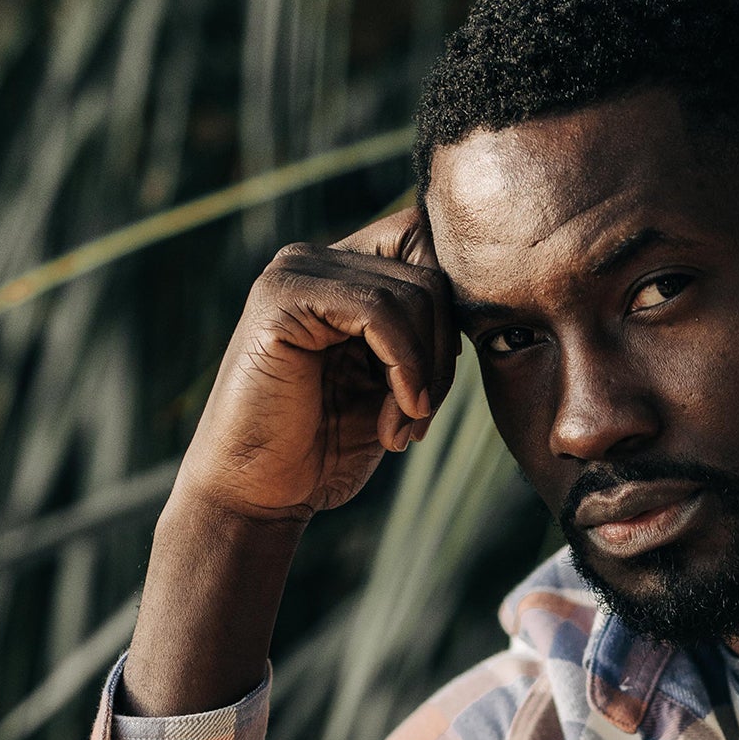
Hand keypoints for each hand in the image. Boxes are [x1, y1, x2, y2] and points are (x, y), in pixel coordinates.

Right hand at [175, 206, 458, 524]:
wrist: (260, 494)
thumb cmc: (324, 450)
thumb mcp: (389, 388)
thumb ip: (420, 341)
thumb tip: (478, 308)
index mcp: (341, 275)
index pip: (424, 246)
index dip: (452, 317)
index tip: (436, 387)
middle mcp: (317, 261)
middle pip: (429, 276)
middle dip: (444, 358)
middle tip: (420, 420)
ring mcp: (296, 272)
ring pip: (413, 295)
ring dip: (425, 376)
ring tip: (401, 429)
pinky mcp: (283, 298)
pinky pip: (380, 312)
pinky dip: (404, 369)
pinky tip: (393, 421)